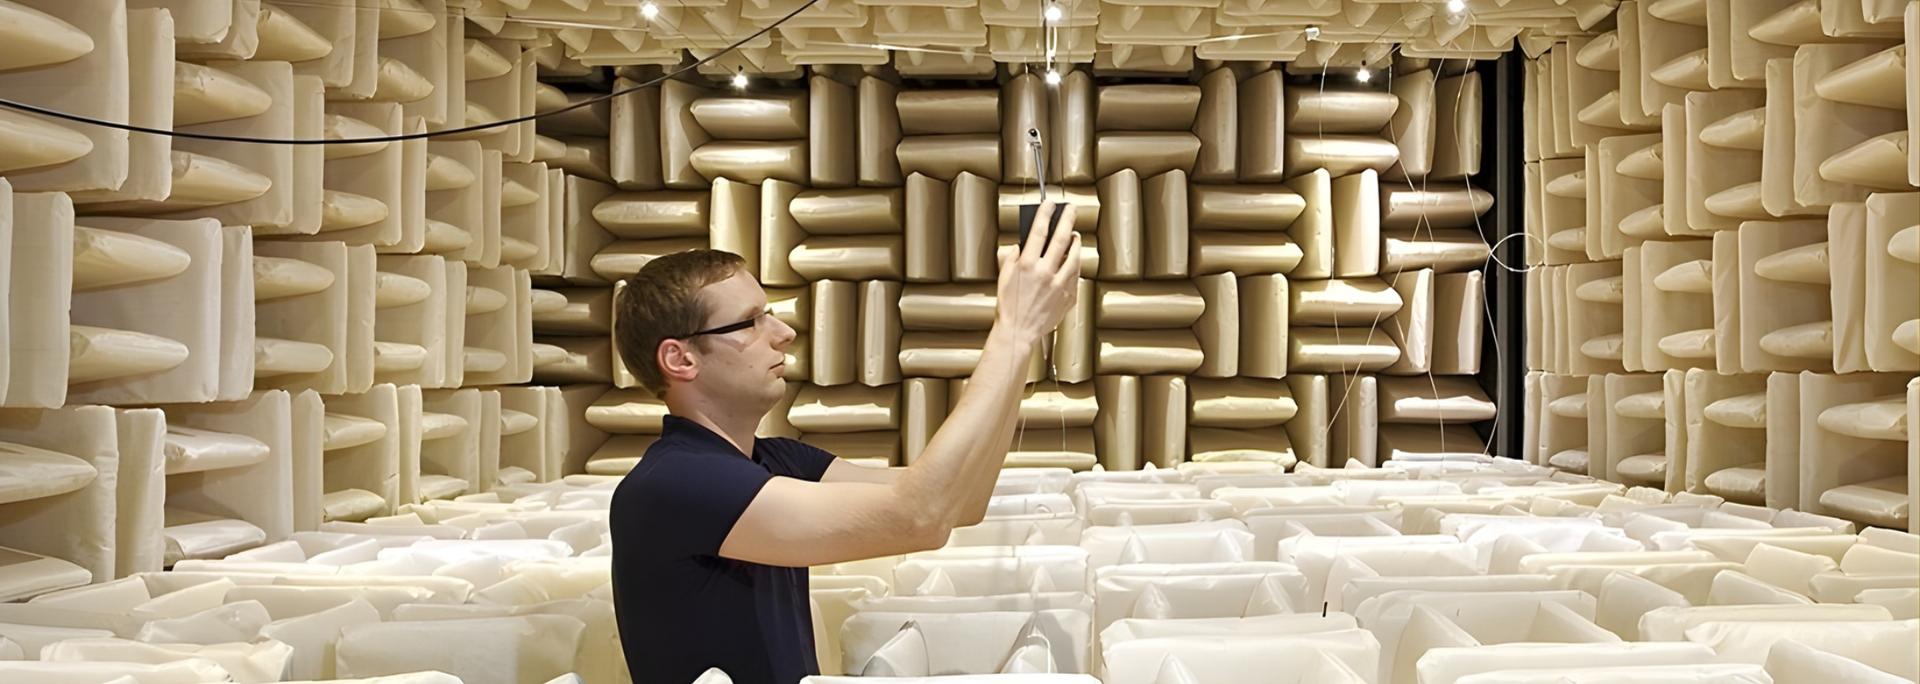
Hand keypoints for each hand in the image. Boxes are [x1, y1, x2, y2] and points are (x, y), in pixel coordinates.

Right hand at [994, 201, 1081, 344]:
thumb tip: (1024, 244)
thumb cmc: (1009, 305)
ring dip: (1076, 243)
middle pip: (1062, 239)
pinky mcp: (1068, 296)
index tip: (1050, 204)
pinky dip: (1074, 265)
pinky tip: (1071, 261)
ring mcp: (1059, 285)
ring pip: (1074, 256)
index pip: (1039, 231)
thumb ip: (1014, 257)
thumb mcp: (1004, 276)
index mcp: (1027, 265)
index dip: (1046, 214)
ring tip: (1075, 235)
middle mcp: (1045, 273)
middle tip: (1071, 209)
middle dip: (1068, 220)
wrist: (1018, 331)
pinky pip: (1075, 275)